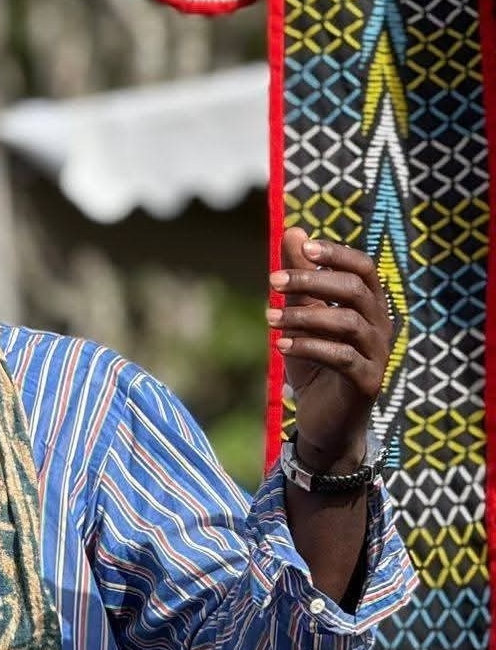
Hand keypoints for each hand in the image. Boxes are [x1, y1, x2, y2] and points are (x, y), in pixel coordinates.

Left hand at [268, 227, 390, 472]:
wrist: (322, 418)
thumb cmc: (314, 361)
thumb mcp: (302, 315)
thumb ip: (301, 278)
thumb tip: (294, 231)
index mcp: (369, 305)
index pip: (364, 267)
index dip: (337, 253)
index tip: (305, 247)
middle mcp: (380, 325)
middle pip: (355, 289)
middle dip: (312, 280)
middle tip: (272, 281)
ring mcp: (378, 354)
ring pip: (347, 322)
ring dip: (303, 316)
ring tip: (268, 318)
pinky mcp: (367, 381)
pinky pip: (342, 357)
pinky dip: (309, 346)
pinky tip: (280, 344)